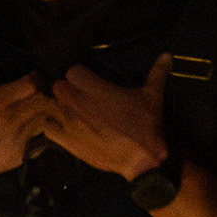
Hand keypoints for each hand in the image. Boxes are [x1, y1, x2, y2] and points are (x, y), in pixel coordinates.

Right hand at [0, 76, 50, 188]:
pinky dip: (37, 133)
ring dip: (42, 115)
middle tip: (37, 96)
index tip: (32, 80)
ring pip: (44, 121)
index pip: (31, 85)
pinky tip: (31, 131)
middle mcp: (11, 120)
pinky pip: (38, 140)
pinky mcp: (18, 157)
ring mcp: (17, 140)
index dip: (34, 80)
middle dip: (42, 96)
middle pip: (43, 102)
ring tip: (36, 113)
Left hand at [36, 63, 166, 179]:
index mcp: (97, 89)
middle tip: (80, 97)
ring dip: (61, 107)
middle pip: (59, 86)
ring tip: (73, 112)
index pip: (72, 71)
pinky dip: (54, 126)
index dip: (80, 76)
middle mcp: (80, 103)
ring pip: (53, 105)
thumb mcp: (153, 96)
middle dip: (68, 89)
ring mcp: (72, 124)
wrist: (143, 160)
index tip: (88, 82)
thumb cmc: (147, 126)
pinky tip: (64, 127)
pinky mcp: (69, 142)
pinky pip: (48, 128)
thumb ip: (156, 73)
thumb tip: (167, 55)